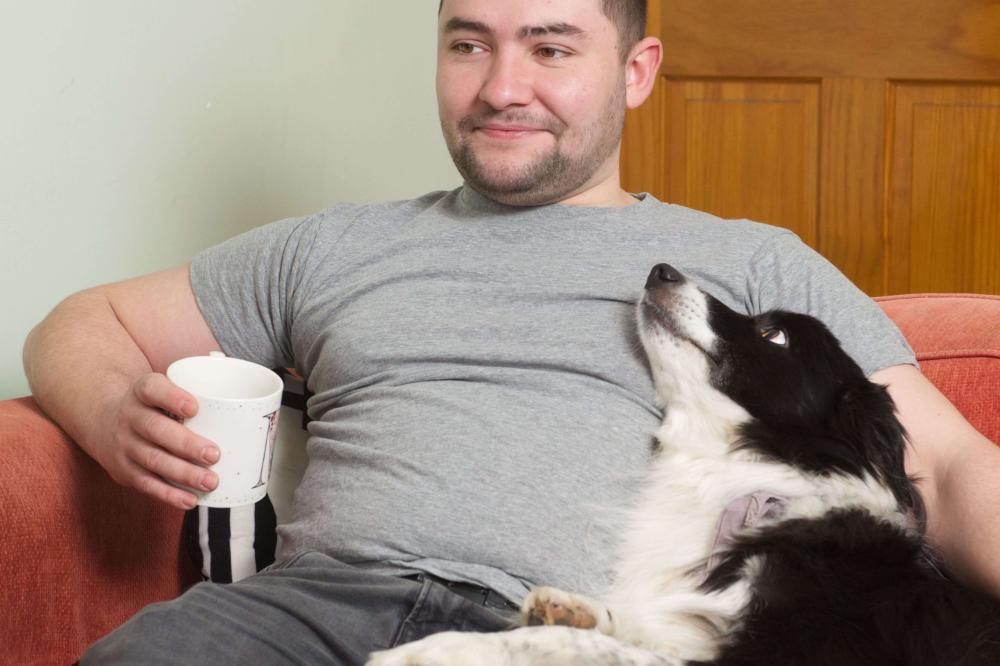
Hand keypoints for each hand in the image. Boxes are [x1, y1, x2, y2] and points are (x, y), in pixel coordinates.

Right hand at [96, 372, 219, 508]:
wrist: (103, 419)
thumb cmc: (151, 405)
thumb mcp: (162, 388)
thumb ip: (196, 391)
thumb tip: (248, 401)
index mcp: (142, 391)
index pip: (153, 389)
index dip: (172, 397)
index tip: (195, 407)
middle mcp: (129, 416)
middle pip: (155, 429)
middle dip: (186, 444)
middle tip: (215, 454)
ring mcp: (124, 445)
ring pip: (153, 460)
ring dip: (184, 473)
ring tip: (211, 481)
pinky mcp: (123, 470)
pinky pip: (146, 484)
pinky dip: (169, 494)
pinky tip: (191, 500)